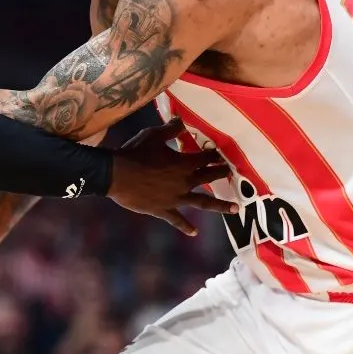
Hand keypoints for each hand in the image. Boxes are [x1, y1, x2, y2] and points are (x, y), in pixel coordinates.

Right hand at [108, 119, 237, 234]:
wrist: (116, 175)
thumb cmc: (135, 153)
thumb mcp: (153, 135)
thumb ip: (171, 129)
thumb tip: (182, 120)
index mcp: (183, 163)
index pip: (205, 158)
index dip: (214, 155)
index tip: (222, 154)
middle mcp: (185, 182)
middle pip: (208, 177)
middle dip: (220, 173)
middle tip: (231, 173)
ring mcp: (176, 198)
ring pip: (203, 202)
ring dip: (220, 205)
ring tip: (236, 209)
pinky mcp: (164, 210)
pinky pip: (178, 220)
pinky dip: (186, 227)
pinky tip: (194, 233)